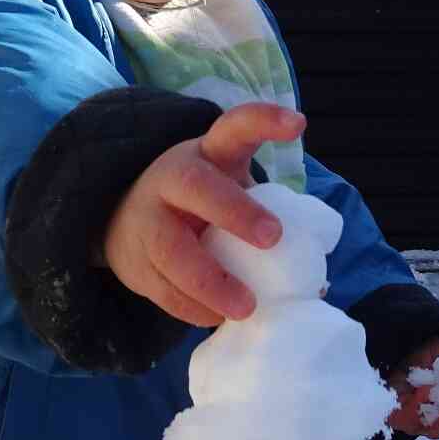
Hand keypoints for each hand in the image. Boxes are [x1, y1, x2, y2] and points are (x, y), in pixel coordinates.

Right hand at [100, 103, 305, 326]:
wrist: (123, 218)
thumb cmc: (199, 206)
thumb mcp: (226, 186)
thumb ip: (264, 214)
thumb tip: (315, 279)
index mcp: (207, 155)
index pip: (234, 128)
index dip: (264, 122)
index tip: (298, 124)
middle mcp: (172, 180)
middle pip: (195, 185)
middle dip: (234, 211)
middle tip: (273, 237)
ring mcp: (147, 222)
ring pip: (171, 248)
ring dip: (210, 281)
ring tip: (245, 307)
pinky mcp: (134, 263)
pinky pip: (162, 289)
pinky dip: (192, 307)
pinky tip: (216, 318)